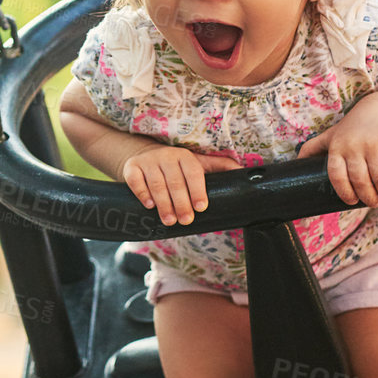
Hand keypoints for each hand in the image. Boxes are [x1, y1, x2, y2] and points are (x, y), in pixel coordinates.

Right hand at [120, 147, 245, 225]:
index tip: (201, 208)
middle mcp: (166, 156)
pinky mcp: (131, 168)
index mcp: (185, 156)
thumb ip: (220, 168)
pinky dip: (142, 193)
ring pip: (156, 184)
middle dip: (181, 203)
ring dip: (163, 204)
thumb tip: (246, 173)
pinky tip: (149, 205)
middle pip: (175, 182)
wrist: (144, 156)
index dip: (198, 190)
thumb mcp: (199, 163)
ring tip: (169, 220)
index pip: (193, 173)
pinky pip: (135, 181)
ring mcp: (148, 161)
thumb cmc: (177, 166)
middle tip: (186, 221)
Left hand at [295, 97, 377, 206]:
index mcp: (337, 147)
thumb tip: (295, 162)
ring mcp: (373, 142)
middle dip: (369, 197)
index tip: (352, 201)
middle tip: (375, 203)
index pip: (336, 175)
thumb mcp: (331, 134)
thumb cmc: (354, 126)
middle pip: (360, 180)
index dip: (344, 191)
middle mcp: (353, 145)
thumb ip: (313, 147)